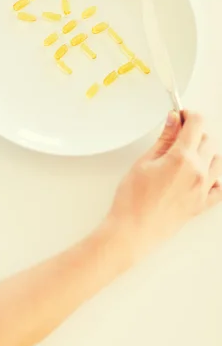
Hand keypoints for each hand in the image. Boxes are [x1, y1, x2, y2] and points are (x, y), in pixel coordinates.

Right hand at [107, 111, 221, 257]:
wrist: (133, 231)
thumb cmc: (133, 199)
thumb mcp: (144, 162)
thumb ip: (164, 139)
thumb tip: (174, 120)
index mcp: (182, 158)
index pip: (196, 124)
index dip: (188, 115)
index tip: (180, 115)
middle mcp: (198, 172)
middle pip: (207, 140)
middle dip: (193, 133)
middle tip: (176, 135)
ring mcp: (204, 189)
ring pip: (216, 159)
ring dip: (204, 152)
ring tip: (184, 156)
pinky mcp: (203, 204)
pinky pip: (220, 186)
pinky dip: (213, 176)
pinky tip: (199, 174)